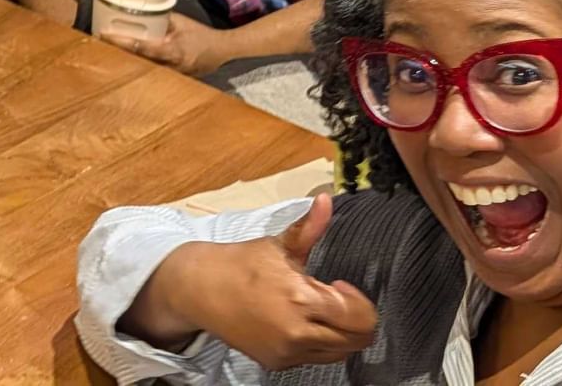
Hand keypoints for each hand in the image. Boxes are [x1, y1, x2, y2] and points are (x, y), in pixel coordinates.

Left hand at [96, 10, 229, 77]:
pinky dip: (140, 69)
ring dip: (127, 63)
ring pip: (144, 71)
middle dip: (119, 54)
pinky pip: (153, 75)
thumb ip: (162, 19)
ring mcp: (172, 77)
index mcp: (172, 50)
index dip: (121, 41)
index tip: (104, 35)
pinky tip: (127, 65)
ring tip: (107, 54)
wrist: (222, 50)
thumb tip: (142, 13)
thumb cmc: (200, 33)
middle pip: (137, 62)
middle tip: (99, 45)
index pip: (141, 46)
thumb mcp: (181, 22)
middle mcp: (170, 66)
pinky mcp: (174, 81)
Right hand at [157, 195, 375, 369]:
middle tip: (334, 300)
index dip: (359, 301)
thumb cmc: (241, 264)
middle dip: (356, 320)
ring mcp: (286, 351)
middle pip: (357, 340)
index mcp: (300, 299)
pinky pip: (315, 358)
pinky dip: (316, 343)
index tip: (338, 285)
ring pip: (339, 353)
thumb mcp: (279, 245)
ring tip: (315, 311)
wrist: (200, 290)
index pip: (360, 318)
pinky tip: (299, 322)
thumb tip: (326, 198)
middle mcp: (296, 332)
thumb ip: (310, 227)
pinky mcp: (277, 363)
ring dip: (338, 333)